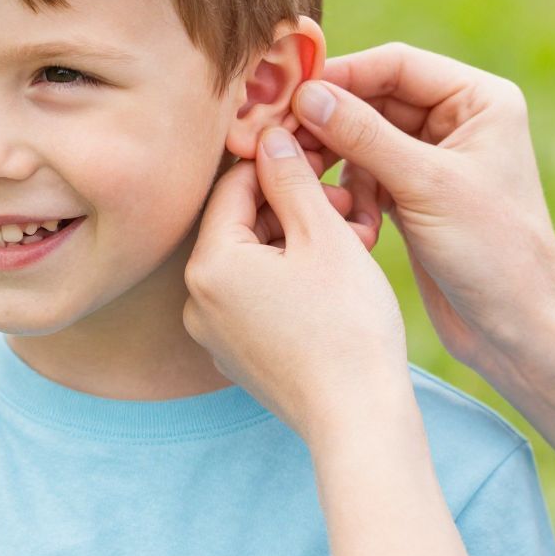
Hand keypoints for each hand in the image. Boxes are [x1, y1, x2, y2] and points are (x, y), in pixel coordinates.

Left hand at [184, 127, 408, 443]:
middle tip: (347, 205)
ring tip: (348, 241)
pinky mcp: (238, 359)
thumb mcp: (323, 235)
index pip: (234, 186)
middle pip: (241, 226)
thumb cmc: (346, 325)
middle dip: (292, 208)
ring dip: (296, 243)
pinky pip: (257, 302)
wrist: (358, 419)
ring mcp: (214, 336)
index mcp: (208, 265)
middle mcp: (196, 303)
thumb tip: (271, 136)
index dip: (281, 164)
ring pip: (252, 264)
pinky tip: (333, 282)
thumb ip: (292, 179)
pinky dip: (290, 282)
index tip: (321, 157)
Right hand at [291, 43, 554, 373]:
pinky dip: (352, 195)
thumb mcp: (425, 185)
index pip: (396, 65)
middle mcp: (459, 122)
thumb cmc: (492, 252)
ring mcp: (434, 160)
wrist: (516, 328)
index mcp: (479, 101)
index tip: (290, 95)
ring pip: (363, 141)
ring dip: (337, 164)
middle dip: (330, 124)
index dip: (342, 76)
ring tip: (315, 190)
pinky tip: (352, 225)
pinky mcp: (415, 197)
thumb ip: (363, 135)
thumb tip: (307, 95)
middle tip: (282, 142)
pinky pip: (366, 177)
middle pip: (374, 100)